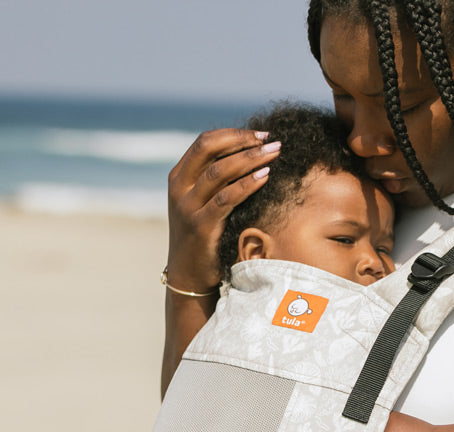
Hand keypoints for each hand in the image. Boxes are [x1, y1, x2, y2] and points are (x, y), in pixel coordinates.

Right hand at [166, 128, 280, 293]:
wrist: (189, 275)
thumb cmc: (203, 235)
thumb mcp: (201, 202)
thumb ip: (215, 179)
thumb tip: (248, 152)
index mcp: (178, 177)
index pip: (204, 142)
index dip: (234, 134)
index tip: (260, 134)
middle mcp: (179, 188)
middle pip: (209, 149)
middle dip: (243, 141)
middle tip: (271, 140)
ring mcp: (187, 207)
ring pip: (219, 171)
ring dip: (250, 158)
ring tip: (275, 153)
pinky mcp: (200, 226)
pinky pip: (226, 198)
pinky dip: (247, 184)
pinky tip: (266, 176)